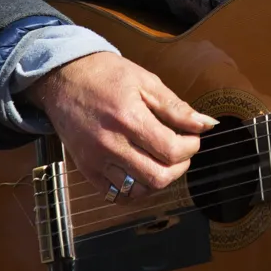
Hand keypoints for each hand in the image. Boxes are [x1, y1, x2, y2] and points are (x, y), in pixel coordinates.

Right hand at [23, 52, 217, 201]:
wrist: (63, 77)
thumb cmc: (107, 75)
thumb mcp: (146, 81)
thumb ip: (176, 107)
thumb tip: (207, 125)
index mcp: (128, 119)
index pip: (171, 150)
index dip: (191, 147)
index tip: (193, 137)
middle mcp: (110, 144)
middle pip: (158, 177)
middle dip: (180, 166)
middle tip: (181, 151)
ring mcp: (95, 160)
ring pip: (138, 191)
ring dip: (159, 179)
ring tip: (162, 160)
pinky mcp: (86, 170)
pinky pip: (116, 195)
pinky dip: (136, 189)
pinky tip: (142, 171)